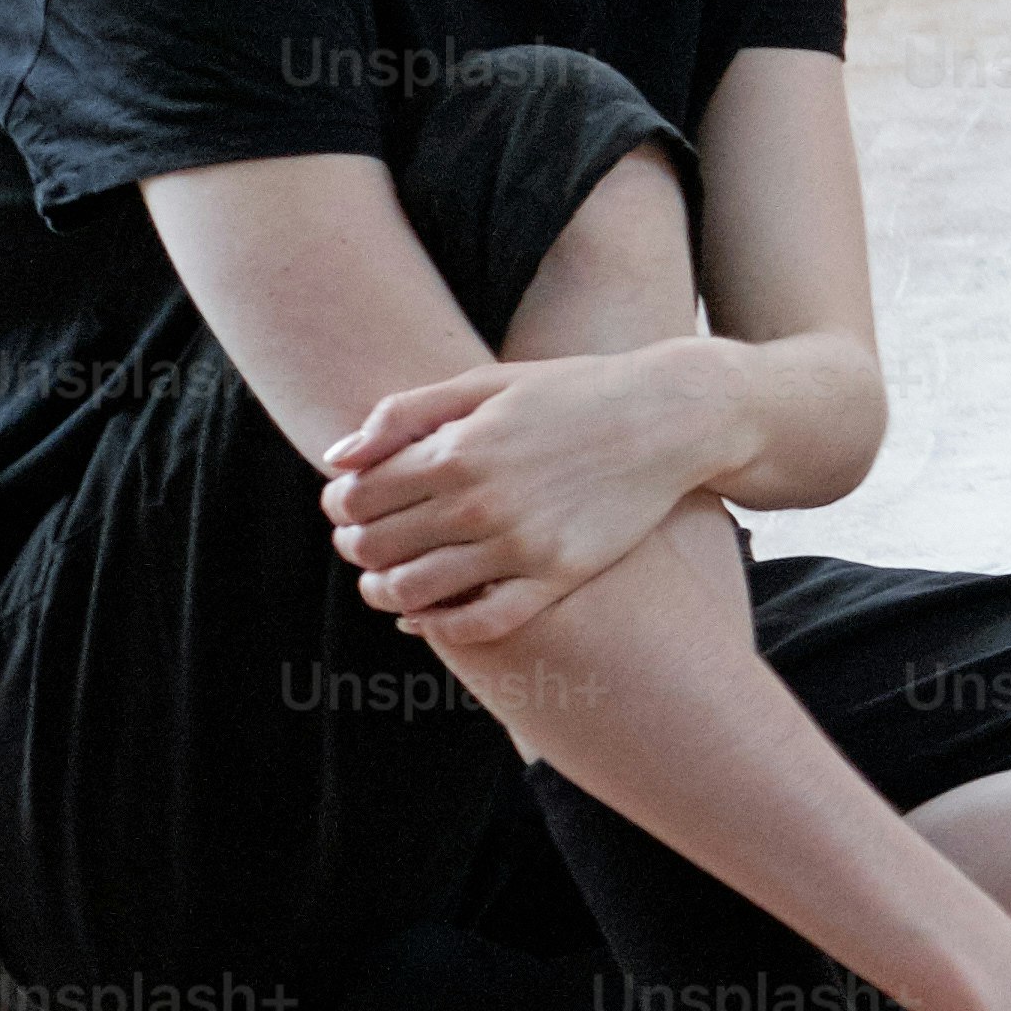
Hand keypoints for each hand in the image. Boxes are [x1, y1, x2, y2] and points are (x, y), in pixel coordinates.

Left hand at [321, 351, 719, 645]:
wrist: (671, 417)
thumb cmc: (572, 393)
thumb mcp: (486, 383)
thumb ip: (405, 413)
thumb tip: (339, 460)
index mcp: (456, 449)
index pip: (356, 497)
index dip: (340, 504)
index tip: (350, 503)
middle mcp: (482, 502)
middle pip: (374, 546)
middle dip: (357, 545)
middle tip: (369, 539)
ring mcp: (521, 545)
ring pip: (412, 592)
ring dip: (384, 591)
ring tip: (389, 580)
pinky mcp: (558, 575)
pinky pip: (481, 622)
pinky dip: (440, 627)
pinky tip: (429, 616)